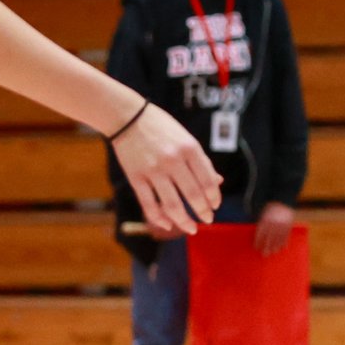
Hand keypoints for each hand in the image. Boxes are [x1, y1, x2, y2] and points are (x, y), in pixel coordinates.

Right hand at [111, 105, 222, 235]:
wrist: (127, 116)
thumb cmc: (161, 127)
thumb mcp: (186, 139)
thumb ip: (201, 161)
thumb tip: (217, 183)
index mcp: (189, 149)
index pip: (208, 180)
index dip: (214, 197)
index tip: (215, 205)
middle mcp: (173, 160)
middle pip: (193, 195)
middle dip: (203, 211)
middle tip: (208, 219)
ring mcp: (153, 170)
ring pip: (171, 205)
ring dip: (184, 221)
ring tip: (192, 228)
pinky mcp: (136, 177)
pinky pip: (149, 204)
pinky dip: (159, 218)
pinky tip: (168, 224)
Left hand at [253, 200, 295, 255]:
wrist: (282, 201)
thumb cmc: (269, 209)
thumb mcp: (262, 214)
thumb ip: (260, 223)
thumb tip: (257, 236)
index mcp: (266, 219)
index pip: (261, 232)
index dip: (258, 241)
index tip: (256, 247)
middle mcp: (274, 223)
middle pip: (270, 237)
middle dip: (267, 246)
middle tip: (265, 254)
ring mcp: (282, 224)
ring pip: (279, 237)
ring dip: (276, 246)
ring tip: (274, 252)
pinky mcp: (289, 225)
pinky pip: (287, 235)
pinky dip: (285, 242)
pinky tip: (283, 248)